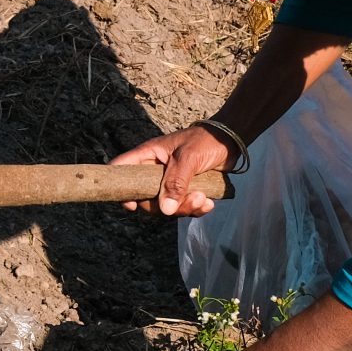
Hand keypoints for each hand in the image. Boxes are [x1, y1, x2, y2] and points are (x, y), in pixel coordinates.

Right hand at [110, 126, 230, 215]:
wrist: (230, 141)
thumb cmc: (205, 141)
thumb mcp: (188, 158)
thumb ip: (175, 182)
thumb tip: (165, 210)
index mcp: (149, 155)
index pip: (122, 169)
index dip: (121, 187)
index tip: (132, 205)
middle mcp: (155, 170)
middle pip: (146, 198)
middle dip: (165, 206)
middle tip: (190, 200)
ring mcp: (170, 182)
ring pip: (166, 206)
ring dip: (185, 208)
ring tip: (203, 199)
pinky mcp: (185, 190)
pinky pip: (183, 207)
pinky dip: (196, 209)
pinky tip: (209, 203)